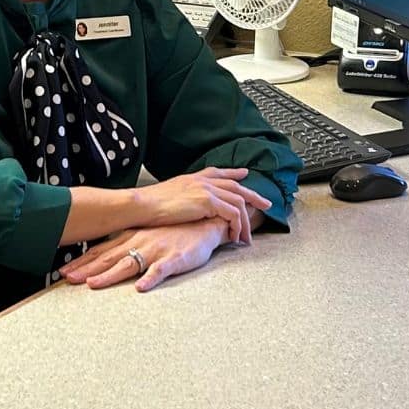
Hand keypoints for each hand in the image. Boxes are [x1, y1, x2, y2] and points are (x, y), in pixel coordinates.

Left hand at [61, 217, 240, 292]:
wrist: (205, 223)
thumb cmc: (174, 230)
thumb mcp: (146, 234)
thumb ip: (127, 245)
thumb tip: (106, 256)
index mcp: (131, 237)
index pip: (101, 251)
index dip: (82, 262)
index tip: (63, 272)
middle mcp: (139, 243)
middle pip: (108, 259)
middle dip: (86, 270)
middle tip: (66, 279)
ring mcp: (156, 251)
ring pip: (128, 265)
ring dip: (109, 275)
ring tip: (93, 285)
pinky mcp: (174, 259)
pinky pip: (160, 271)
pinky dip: (150, 279)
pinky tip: (141, 287)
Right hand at [141, 167, 270, 232]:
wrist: (142, 204)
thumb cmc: (149, 205)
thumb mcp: (168, 195)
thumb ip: (182, 197)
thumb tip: (184, 205)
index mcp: (193, 178)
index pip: (219, 172)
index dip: (234, 173)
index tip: (245, 174)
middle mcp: (203, 181)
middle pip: (236, 186)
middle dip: (253, 195)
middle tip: (266, 204)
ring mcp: (207, 189)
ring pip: (238, 202)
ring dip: (246, 220)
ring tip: (248, 236)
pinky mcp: (208, 201)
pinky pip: (232, 214)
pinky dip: (237, 226)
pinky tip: (235, 236)